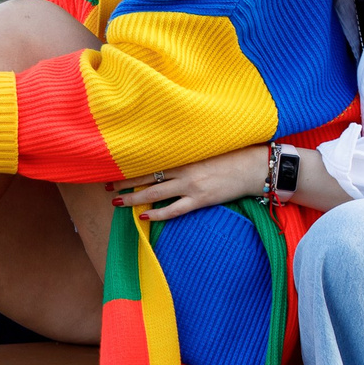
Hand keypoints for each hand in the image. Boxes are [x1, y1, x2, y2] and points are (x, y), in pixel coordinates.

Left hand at [112, 145, 270, 222]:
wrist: (256, 167)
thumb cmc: (236, 154)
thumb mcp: (211, 147)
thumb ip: (191, 151)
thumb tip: (174, 153)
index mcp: (186, 155)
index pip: (152, 160)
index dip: (133, 165)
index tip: (116, 167)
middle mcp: (184, 169)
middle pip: (147, 177)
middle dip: (125, 182)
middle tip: (107, 187)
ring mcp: (192, 185)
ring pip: (155, 193)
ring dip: (133, 198)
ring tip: (117, 202)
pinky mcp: (201, 199)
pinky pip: (174, 210)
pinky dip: (157, 213)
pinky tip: (143, 217)